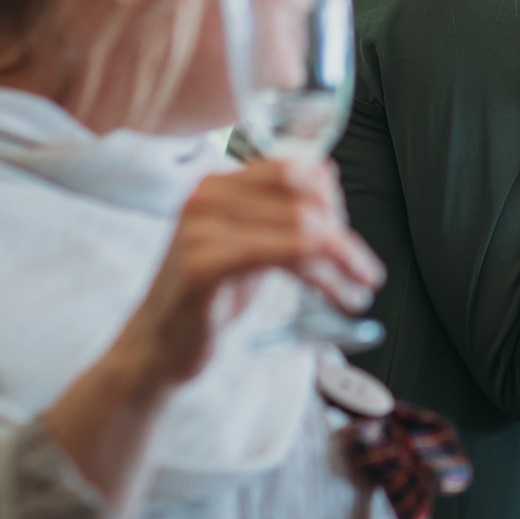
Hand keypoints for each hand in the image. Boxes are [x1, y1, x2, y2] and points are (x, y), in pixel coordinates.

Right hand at [45, 160, 385, 510]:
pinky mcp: (204, 265)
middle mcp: (207, 196)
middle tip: (363, 271)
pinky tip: (337, 296)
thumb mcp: (248, 243)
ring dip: (343, 260)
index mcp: (218, 184)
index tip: (348, 237)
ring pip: (300, 228)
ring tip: (360, 289)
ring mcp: (201, 228)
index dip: (333, 202)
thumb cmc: (206, 298)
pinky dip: (323, 277)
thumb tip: (327, 173)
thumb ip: (280, 210)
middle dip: (344, 237)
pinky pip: (283, 255)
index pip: (294, 171)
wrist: (156, 347)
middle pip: (303, 199)